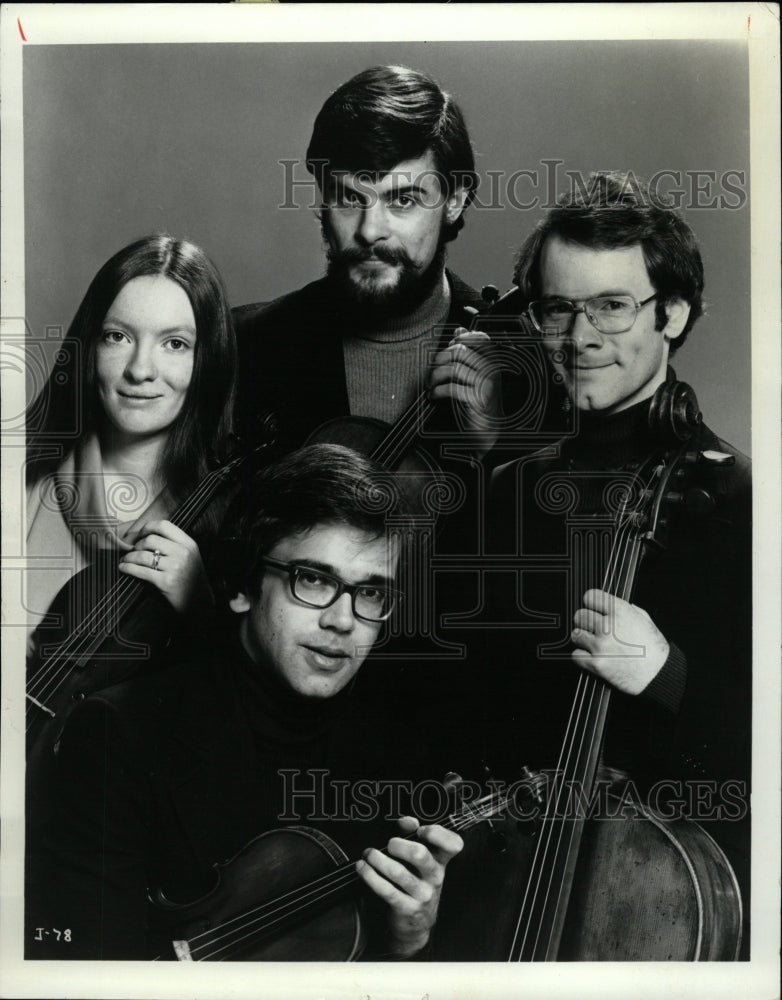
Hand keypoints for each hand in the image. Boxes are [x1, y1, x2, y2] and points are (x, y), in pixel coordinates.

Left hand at [118, 520, 212, 614]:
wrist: (200, 603)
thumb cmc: (192, 580)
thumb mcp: (190, 557)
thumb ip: (174, 545)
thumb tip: (146, 536)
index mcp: (189, 544)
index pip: (164, 525)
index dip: (147, 528)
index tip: (140, 534)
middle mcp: (183, 553)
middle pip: (150, 539)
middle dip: (136, 545)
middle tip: (131, 550)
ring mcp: (175, 567)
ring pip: (143, 555)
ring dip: (129, 557)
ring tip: (125, 559)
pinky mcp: (166, 581)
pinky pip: (141, 570)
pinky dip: (128, 568)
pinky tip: (124, 568)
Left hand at [356, 816, 462, 957]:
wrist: (416, 924)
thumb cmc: (417, 883)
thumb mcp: (420, 861)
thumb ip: (412, 836)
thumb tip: (407, 821)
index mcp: (441, 861)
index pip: (453, 844)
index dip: (437, 833)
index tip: (420, 830)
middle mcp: (435, 877)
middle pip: (420, 854)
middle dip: (399, 845)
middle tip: (389, 844)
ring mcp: (422, 895)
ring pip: (399, 873)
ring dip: (378, 860)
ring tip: (369, 854)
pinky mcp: (407, 909)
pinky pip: (387, 891)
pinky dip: (370, 876)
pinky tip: (362, 868)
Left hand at [429, 328, 501, 457]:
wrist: (488, 431)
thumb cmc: (479, 401)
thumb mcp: (474, 373)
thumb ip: (467, 351)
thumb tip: (459, 329)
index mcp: (492, 362)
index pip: (482, 338)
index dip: (463, 337)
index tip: (449, 346)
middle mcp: (491, 371)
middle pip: (460, 352)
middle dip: (439, 360)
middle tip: (431, 373)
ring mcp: (485, 385)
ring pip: (454, 369)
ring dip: (435, 377)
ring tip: (430, 386)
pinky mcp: (477, 400)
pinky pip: (452, 388)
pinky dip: (437, 391)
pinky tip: (434, 396)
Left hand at [571, 589, 668, 694]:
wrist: (659, 674)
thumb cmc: (654, 649)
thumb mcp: (644, 620)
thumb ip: (626, 609)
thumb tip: (611, 605)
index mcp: (620, 611)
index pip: (590, 596)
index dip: (591, 603)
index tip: (592, 608)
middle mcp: (608, 626)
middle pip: (579, 615)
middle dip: (585, 622)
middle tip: (592, 629)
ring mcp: (600, 645)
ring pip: (575, 635)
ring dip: (582, 639)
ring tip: (592, 643)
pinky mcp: (596, 663)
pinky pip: (575, 655)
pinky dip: (581, 657)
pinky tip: (591, 656)